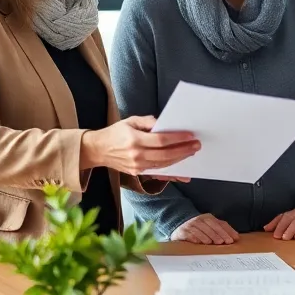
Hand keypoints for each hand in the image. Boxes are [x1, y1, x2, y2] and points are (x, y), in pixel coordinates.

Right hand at [80, 116, 199, 176]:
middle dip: (183, 150)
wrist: (98, 150)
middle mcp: (136, 155)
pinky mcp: (138, 172)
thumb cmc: (115, 133)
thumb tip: (164, 124)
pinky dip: (171, 172)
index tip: (190, 135)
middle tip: (197, 146)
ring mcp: (137, 166)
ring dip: (180, 159)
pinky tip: (182, 173)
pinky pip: (158, 171)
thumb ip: (148, 122)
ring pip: (164, 164)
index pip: (161, 140)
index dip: (177, 138)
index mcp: (134, 140)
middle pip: (165, 154)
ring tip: (192, 153)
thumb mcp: (130, 121)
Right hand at [170, 214, 239, 244]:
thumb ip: (222, 229)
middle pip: (211, 226)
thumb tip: (236, 237)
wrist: (179, 223)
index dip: (227, 231)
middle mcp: (200, 220)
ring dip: (206, 236)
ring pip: (200, 229)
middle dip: (218, 234)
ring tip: (212, 242)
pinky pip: (188, 234)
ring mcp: (191, 225)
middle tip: (224, 242)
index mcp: (208, 218)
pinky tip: (198, 242)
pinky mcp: (182, 231)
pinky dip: (194, 237)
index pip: (219, 224)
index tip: (233, 239)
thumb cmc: (199, 227)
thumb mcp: (210, 226)